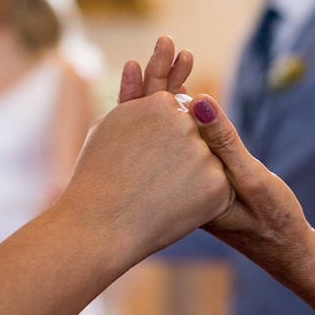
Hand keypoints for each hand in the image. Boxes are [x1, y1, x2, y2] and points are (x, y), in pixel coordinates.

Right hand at [58, 91, 230, 263]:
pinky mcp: (217, 184)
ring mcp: (203, 153)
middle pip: (194, 136)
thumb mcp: (112, 126)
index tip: (145, 159)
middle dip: (179, 157)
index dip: (161, 140)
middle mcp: (186, 122)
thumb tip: (158, 89)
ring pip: (207, 162)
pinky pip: (214, 190)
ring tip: (157, 196)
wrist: (99, 225)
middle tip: (151, 179)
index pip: (176, 114)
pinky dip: (199, 201)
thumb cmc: (97, 176)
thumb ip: (139, 105)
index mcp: (160, 103)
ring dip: (189, 179)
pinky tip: (173, 208)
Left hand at [117, 36, 307, 257]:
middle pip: (153, 120)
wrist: (280, 247)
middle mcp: (172, 178)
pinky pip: (178, 135)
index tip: (169, 51)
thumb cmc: (271, 218)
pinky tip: (184, 88)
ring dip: (169, 90)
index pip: (158, 125)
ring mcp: (180, 175)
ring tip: (178, 54)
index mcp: (179, 180)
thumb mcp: (252, 180)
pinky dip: (180, 109)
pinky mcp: (194, 172)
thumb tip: (198, 101)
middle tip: (167, 41)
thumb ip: (225, 142)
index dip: (160, 84)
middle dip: (160, 78)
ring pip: (162, 127)